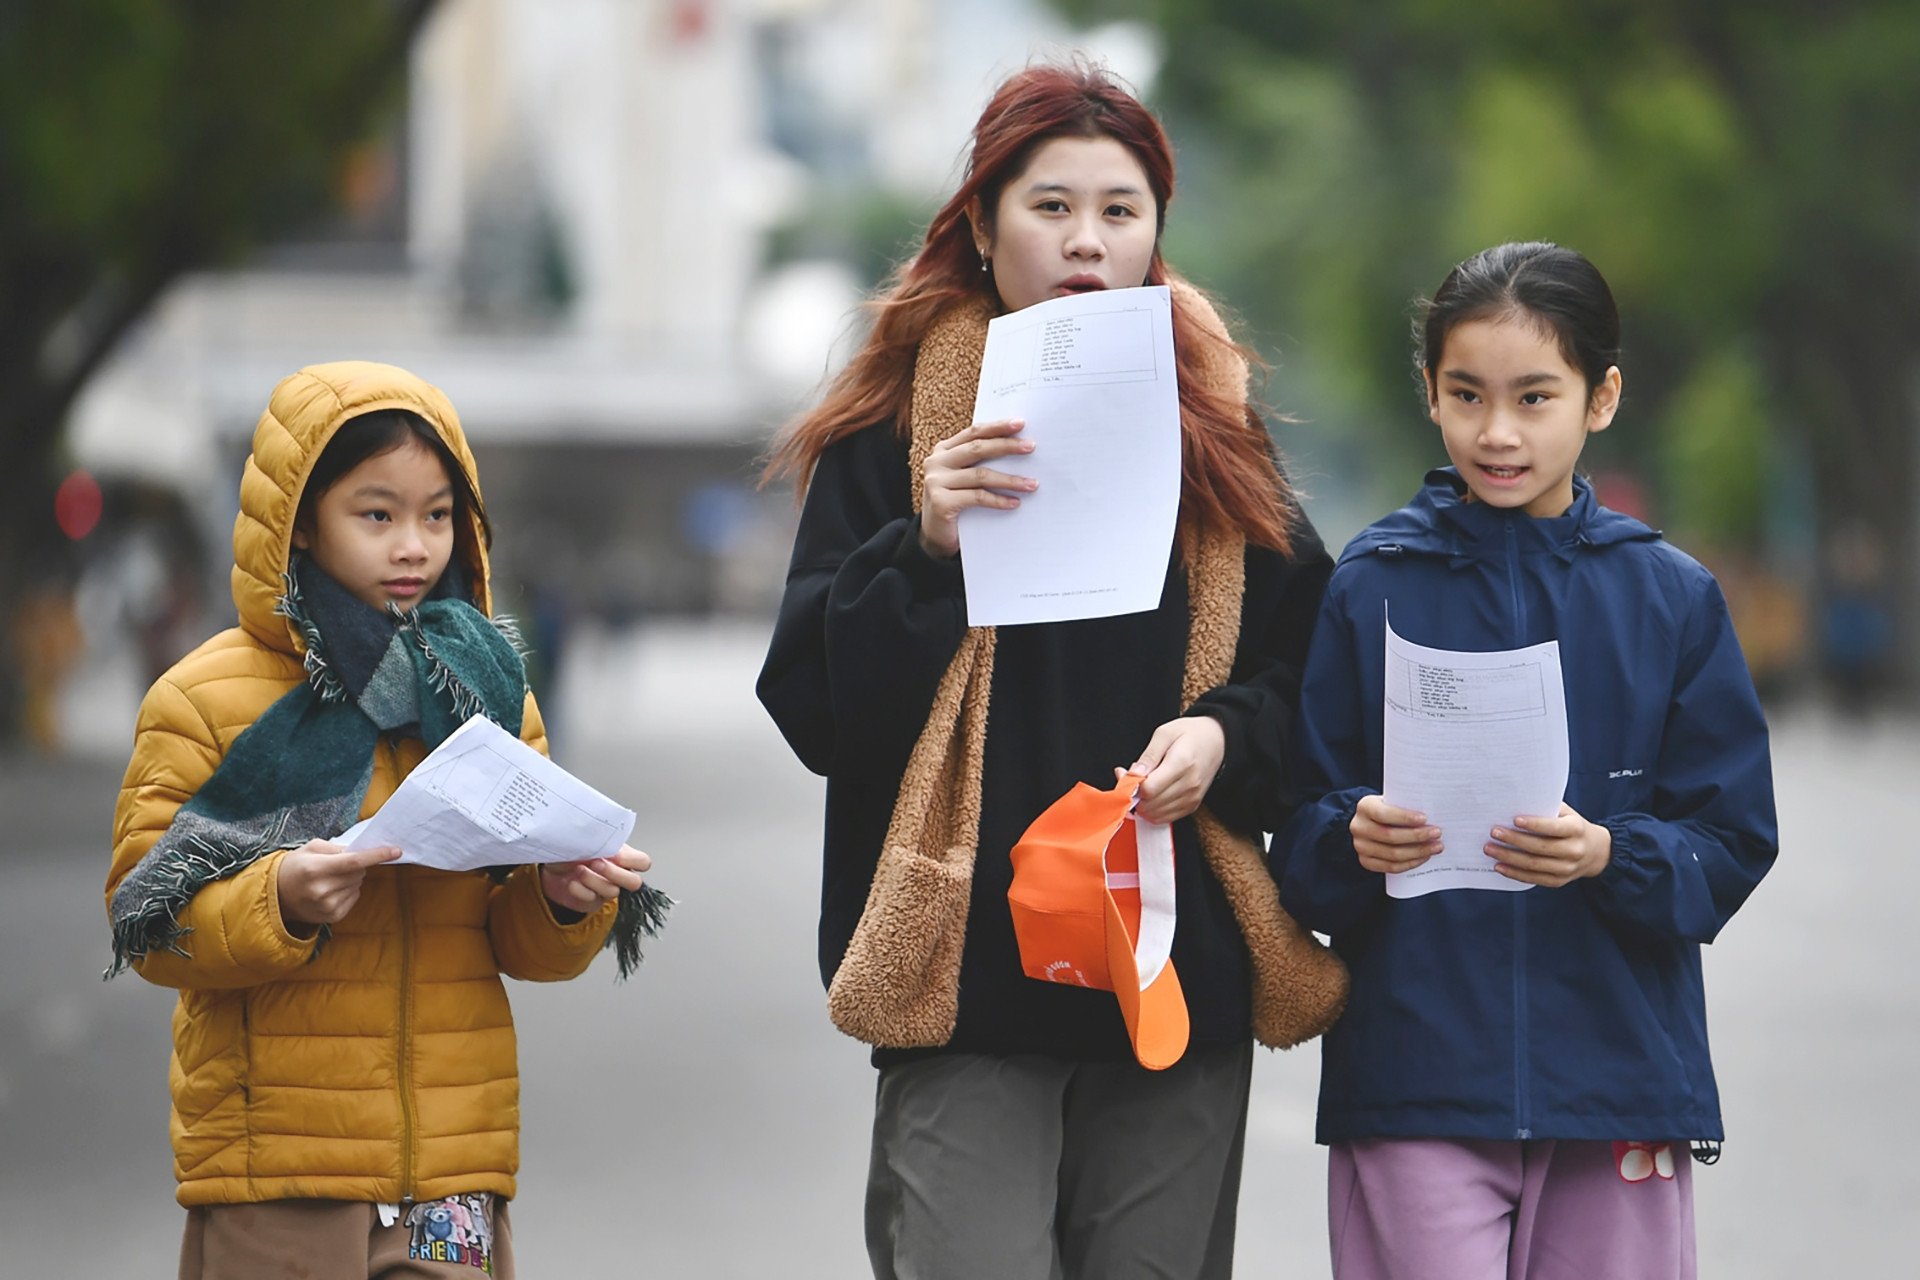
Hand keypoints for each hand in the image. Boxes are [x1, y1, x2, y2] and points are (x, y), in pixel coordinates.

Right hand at [276, 840, 400, 934]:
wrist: (276, 895)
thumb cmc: (296, 866)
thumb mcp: (311, 848)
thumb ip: (337, 848)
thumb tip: (363, 851)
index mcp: (315, 869)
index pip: (354, 861)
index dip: (377, 855)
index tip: (396, 851)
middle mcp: (321, 890)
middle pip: (359, 873)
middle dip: (357, 866)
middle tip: (338, 865)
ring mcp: (327, 906)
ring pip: (358, 885)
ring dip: (352, 879)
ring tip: (330, 879)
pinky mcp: (332, 917)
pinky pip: (354, 897)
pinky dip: (349, 891)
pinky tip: (331, 890)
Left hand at [541, 844, 651, 913]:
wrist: (553, 867)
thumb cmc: (573, 850)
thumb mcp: (586, 838)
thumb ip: (598, 838)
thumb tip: (602, 837)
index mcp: (622, 856)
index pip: (642, 862)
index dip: (633, 860)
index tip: (615, 853)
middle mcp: (618, 874)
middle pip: (634, 882)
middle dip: (614, 873)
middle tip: (596, 862)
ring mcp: (606, 889)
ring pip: (612, 891)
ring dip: (594, 880)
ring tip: (578, 869)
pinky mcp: (592, 901)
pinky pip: (592, 899)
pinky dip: (580, 890)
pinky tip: (571, 882)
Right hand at [918, 418, 1036, 557]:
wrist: (935, 536)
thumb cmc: (956, 502)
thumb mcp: (964, 478)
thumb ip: (979, 462)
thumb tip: (1018, 449)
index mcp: (943, 450)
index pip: (973, 432)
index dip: (997, 427)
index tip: (1020, 424)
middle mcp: (936, 462)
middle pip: (977, 449)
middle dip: (1007, 446)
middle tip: (1031, 447)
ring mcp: (936, 481)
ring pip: (980, 475)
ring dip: (1010, 479)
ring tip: (1032, 484)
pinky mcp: (941, 502)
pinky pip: (977, 497)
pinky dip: (999, 500)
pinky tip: (1015, 503)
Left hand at [1119, 717, 1225, 823]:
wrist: (1216, 742)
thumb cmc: (1189, 735)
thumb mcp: (1165, 733)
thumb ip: (1148, 756)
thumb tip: (1132, 774)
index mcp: (1182, 763)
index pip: (1149, 789)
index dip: (1131, 784)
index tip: (1124, 772)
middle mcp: (1189, 785)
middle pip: (1150, 805)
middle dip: (1134, 794)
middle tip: (1131, 777)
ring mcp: (1192, 798)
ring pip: (1155, 815)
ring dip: (1141, 803)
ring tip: (1144, 784)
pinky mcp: (1191, 806)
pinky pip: (1164, 818)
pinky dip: (1152, 810)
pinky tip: (1151, 793)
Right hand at [1350, 795, 1440, 874]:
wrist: (1371, 823)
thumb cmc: (1389, 809)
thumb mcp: (1393, 801)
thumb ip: (1406, 805)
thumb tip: (1433, 815)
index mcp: (1364, 807)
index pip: (1383, 814)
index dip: (1404, 817)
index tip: (1425, 819)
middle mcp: (1358, 827)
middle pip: (1390, 836)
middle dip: (1417, 836)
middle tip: (1437, 834)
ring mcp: (1360, 846)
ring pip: (1393, 854)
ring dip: (1418, 852)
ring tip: (1436, 847)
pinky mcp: (1366, 861)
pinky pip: (1391, 867)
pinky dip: (1411, 863)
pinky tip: (1424, 857)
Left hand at [1485, 803, 1610, 886]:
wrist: (1595, 852)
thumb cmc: (1572, 826)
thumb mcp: (1566, 813)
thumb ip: (1546, 808)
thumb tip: (1516, 802)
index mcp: (1576, 829)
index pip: (1554, 827)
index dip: (1534, 824)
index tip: (1514, 819)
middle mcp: (1574, 850)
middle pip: (1540, 847)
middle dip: (1514, 840)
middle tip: (1494, 832)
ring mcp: (1568, 868)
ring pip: (1535, 865)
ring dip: (1509, 858)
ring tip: (1490, 849)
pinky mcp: (1559, 881)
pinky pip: (1534, 879)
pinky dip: (1515, 874)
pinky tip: (1499, 866)